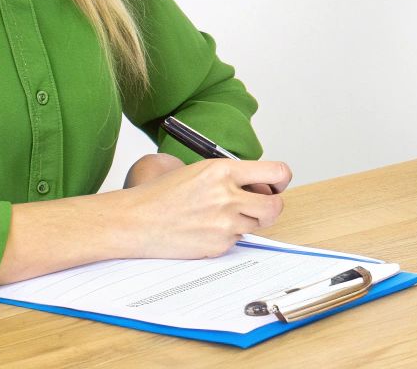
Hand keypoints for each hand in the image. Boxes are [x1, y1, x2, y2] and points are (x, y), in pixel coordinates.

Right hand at [117, 158, 293, 259]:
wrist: (135, 220)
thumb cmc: (163, 194)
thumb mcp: (200, 171)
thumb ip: (233, 175)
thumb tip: (264, 186)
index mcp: (223, 170)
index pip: (278, 172)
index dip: (281, 180)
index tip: (276, 185)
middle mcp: (227, 196)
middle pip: (276, 205)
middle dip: (270, 206)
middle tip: (258, 205)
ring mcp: (224, 224)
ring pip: (256, 224)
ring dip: (245, 221)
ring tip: (218, 215)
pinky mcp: (218, 246)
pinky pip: (237, 241)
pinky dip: (226, 236)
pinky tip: (203, 229)